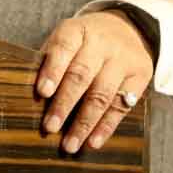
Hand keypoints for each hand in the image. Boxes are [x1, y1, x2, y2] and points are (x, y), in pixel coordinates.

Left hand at [35, 10, 152, 152]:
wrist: (126, 28)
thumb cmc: (84, 42)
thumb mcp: (67, 39)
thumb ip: (51, 61)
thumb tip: (31, 96)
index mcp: (78, 30)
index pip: (63, 47)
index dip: (53, 70)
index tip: (42, 92)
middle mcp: (102, 42)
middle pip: (82, 74)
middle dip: (64, 103)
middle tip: (50, 127)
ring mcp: (123, 58)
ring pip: (102, 94)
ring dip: (84, 123)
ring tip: (70, 144)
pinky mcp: (141, 75)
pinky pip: (122, 105)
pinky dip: (106, 126)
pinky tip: (93, 141)